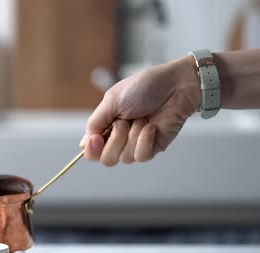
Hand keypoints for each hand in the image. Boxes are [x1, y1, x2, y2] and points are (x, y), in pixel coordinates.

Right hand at [79, 56, 201, 165]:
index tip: (96, 139)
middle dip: (115, 141)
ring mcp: (136, 144)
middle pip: (106, 159)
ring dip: (133, 136)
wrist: (175, 85)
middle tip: (123, 122)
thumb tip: (84, 143)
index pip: (92, 150)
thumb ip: (95, 122)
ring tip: (142, 119)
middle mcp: (120, 138)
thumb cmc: (145, 87)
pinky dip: (145, 140)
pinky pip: (142, 156)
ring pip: (124, 158)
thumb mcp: (112, 100)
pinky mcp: (153, 148)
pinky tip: (152, 126)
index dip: (91, 149)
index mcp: (106, 125)